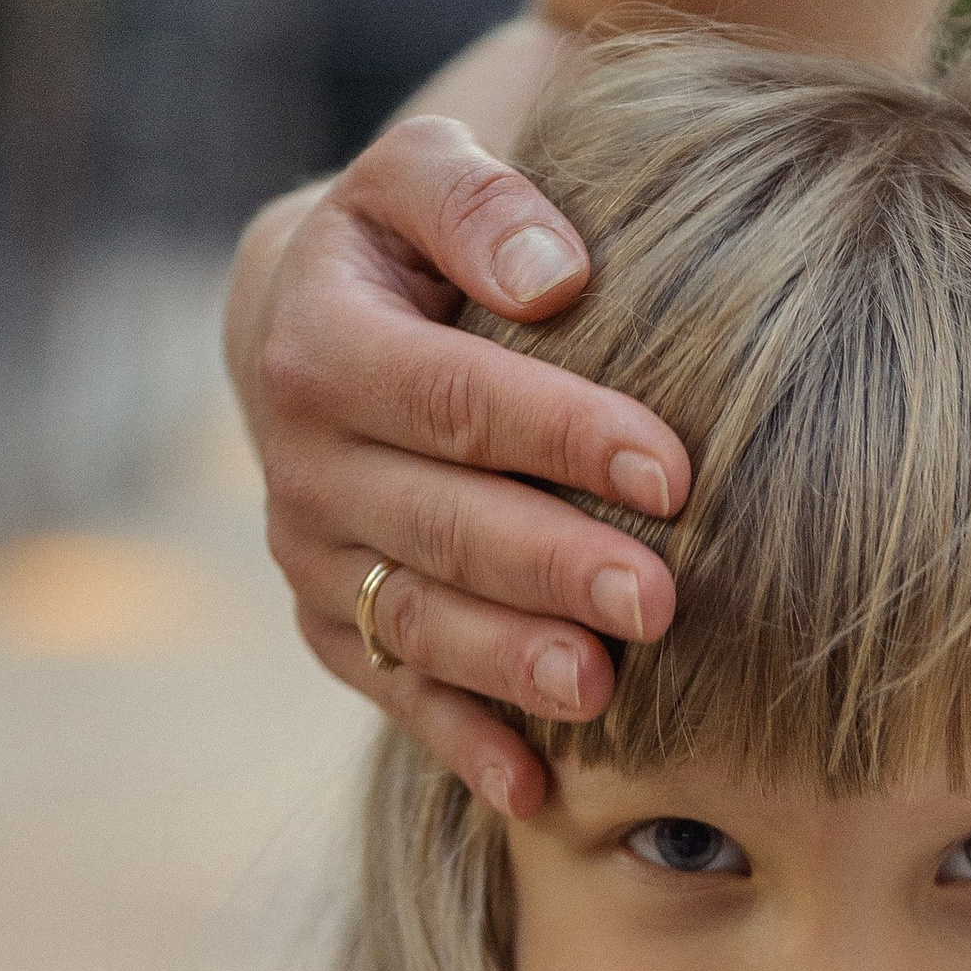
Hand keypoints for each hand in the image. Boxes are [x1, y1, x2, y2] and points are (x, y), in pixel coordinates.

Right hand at [229, 107, 692, 817]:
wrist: (310, 325)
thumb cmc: (408, 245)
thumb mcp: (422, 179)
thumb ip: (477, 198)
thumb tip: (553, 271)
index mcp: (319, 344)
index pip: (452, 397)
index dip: (562, 435)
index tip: (672, 469)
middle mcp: (298, 463)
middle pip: (439, 524)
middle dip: (552, 567)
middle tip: (660, 601)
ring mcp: (311, 559)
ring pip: (414, 623)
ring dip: (510, 664)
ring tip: (605, 691)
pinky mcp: (330, 629)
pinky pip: (396, 697)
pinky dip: (462, 746)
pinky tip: (535, 790)